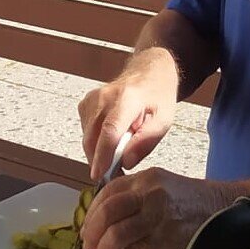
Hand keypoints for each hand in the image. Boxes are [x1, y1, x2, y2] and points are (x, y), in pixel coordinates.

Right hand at [78, 49, 179, 181]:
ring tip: (119, 151)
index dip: (103, 156)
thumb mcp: (164, 120)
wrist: (148, 74)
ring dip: (98, 152)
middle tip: (115, 173)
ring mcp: (92, 99)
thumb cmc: (157, 96)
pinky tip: (111, 137)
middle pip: (93, 137)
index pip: (110, 131)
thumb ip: (146, 141)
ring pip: (87, 137)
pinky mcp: (85, 103)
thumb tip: (126, 161)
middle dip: (100, 161)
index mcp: (128, 99)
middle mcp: (105, 97)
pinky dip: (96, 141)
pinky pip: (86, 131)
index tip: (100, 174)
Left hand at [80, 167, 233, 248]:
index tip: (87, 225)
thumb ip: (137, 193)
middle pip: (109, 211)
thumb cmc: (193, 201)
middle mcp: (151, 194)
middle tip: (87, 244)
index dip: (93, 211)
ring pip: (118, 233)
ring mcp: (159, 217)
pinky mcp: (167, 239)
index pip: (109, 191)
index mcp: (147, 178)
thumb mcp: (163, 184)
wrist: (226, 209)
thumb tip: (106, 213)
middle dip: (92, 230)